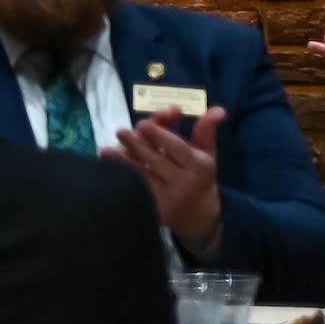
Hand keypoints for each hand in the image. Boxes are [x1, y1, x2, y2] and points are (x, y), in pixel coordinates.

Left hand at [106, 107, 226, 258]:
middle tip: (121, 131)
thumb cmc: (199, 175)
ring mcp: (168, 197)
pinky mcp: (154, 208)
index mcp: (199, 165)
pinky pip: (135, 190)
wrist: (198, 214)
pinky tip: (108, 168)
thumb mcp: (206, 153)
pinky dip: (121, 177)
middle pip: (156, 159)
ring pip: (142, 175)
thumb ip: (205, 130)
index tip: (142, 123)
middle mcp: (184, 182)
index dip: (160, 134)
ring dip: (122, 161)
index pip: (177, 147)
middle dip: (136, 144)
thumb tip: (218, 109)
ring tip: (106, 148)